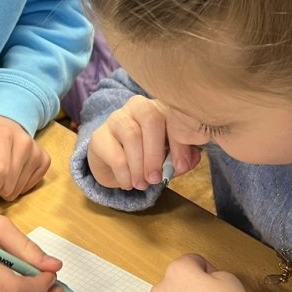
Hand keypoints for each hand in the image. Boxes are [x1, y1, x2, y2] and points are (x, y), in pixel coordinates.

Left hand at [0, 115, 49, 207]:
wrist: (2, 124)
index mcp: (1, 135)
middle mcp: (23, 142)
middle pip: (8, 185)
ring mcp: (36, 151)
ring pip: (17, 190)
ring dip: (3, 188)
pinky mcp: (44, 160)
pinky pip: (28, 188)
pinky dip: (16, 187)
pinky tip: (10, 173)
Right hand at [86, 95, 200, 189]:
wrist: (113, 163)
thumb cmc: (146, 156)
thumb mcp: (168, 158)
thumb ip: (182, 158)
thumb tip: (191, 160)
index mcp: (160, 108)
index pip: (172, 116)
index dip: (179, 143)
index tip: (181, 167)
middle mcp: (138, 107)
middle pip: (150, 119)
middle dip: (156, 153)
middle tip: (156, 179)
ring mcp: (117, 118)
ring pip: (132, 135)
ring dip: (139, 166)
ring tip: (142, 184)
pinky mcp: (99, 135)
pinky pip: (115, 154)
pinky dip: (125, 174)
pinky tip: (128, 183)